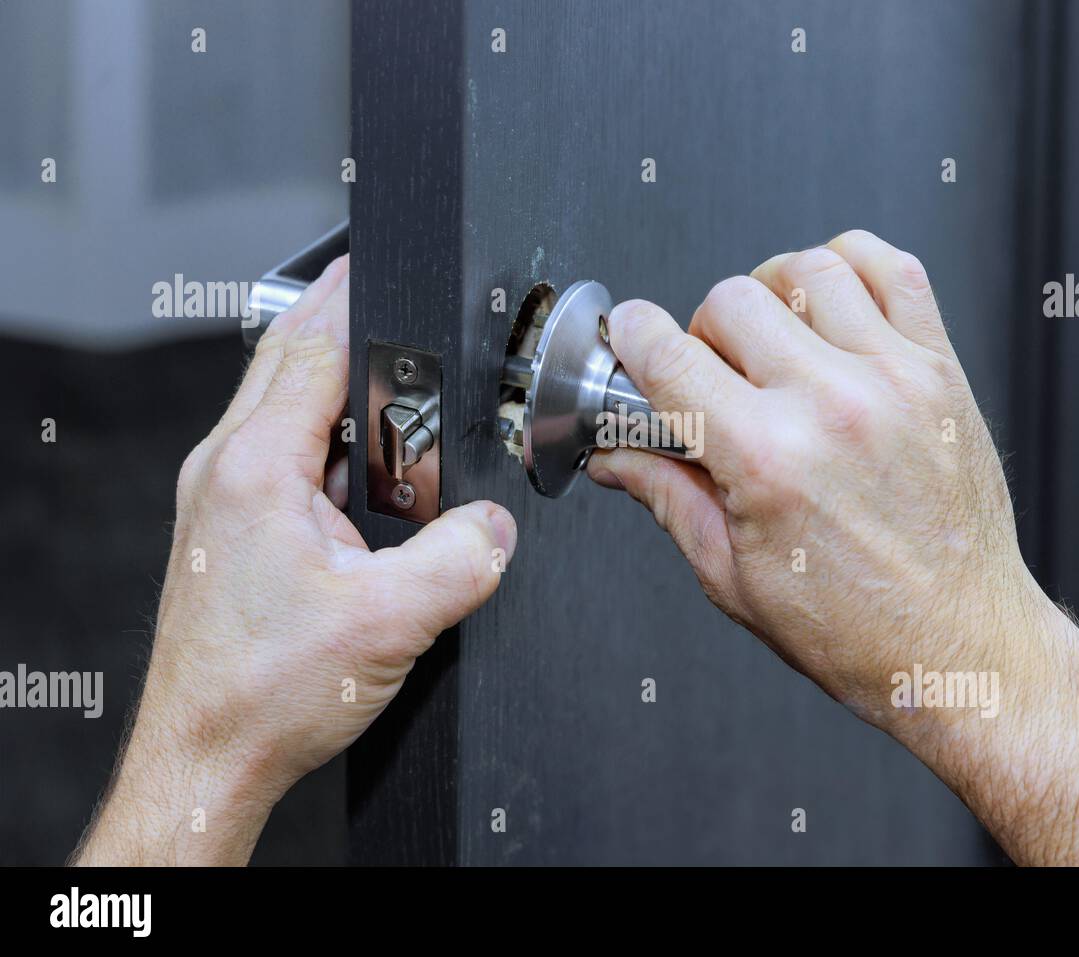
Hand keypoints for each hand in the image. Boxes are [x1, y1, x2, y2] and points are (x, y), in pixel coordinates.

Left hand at [74, 256, 515, 864]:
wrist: (205, 758)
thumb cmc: (261, 695)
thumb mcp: (391, 622)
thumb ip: (462, 558)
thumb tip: (495, 528)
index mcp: (255, 469)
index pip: (311, 349)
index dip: (351, 297)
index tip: (372, 259)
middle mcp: (225, 473)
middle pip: (288, 364)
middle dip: (343, 328)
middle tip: (388, 309)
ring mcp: (221, 502)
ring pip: (285, 412)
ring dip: (339, 395)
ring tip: (393, 406)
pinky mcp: (230, 533)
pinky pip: (283, 461)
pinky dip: (328, 449)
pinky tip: (367, 482)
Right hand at [588, 231, 1041, 730]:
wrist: (960, 646)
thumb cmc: (859, 631)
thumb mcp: (732, 577)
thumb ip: (668, 496)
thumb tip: (616, 455)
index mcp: (768, 461)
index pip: (670, 355)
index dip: (632, 337)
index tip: (630, 338)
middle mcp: (832, 406)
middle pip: (731, 299)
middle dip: (701, 332)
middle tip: (710, 377)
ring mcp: (893, 379)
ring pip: (807, 268)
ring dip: (770, 293)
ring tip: (772, 341)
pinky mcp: (939, 372)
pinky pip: (894, 269)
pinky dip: (851, 265)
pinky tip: (832, 304)